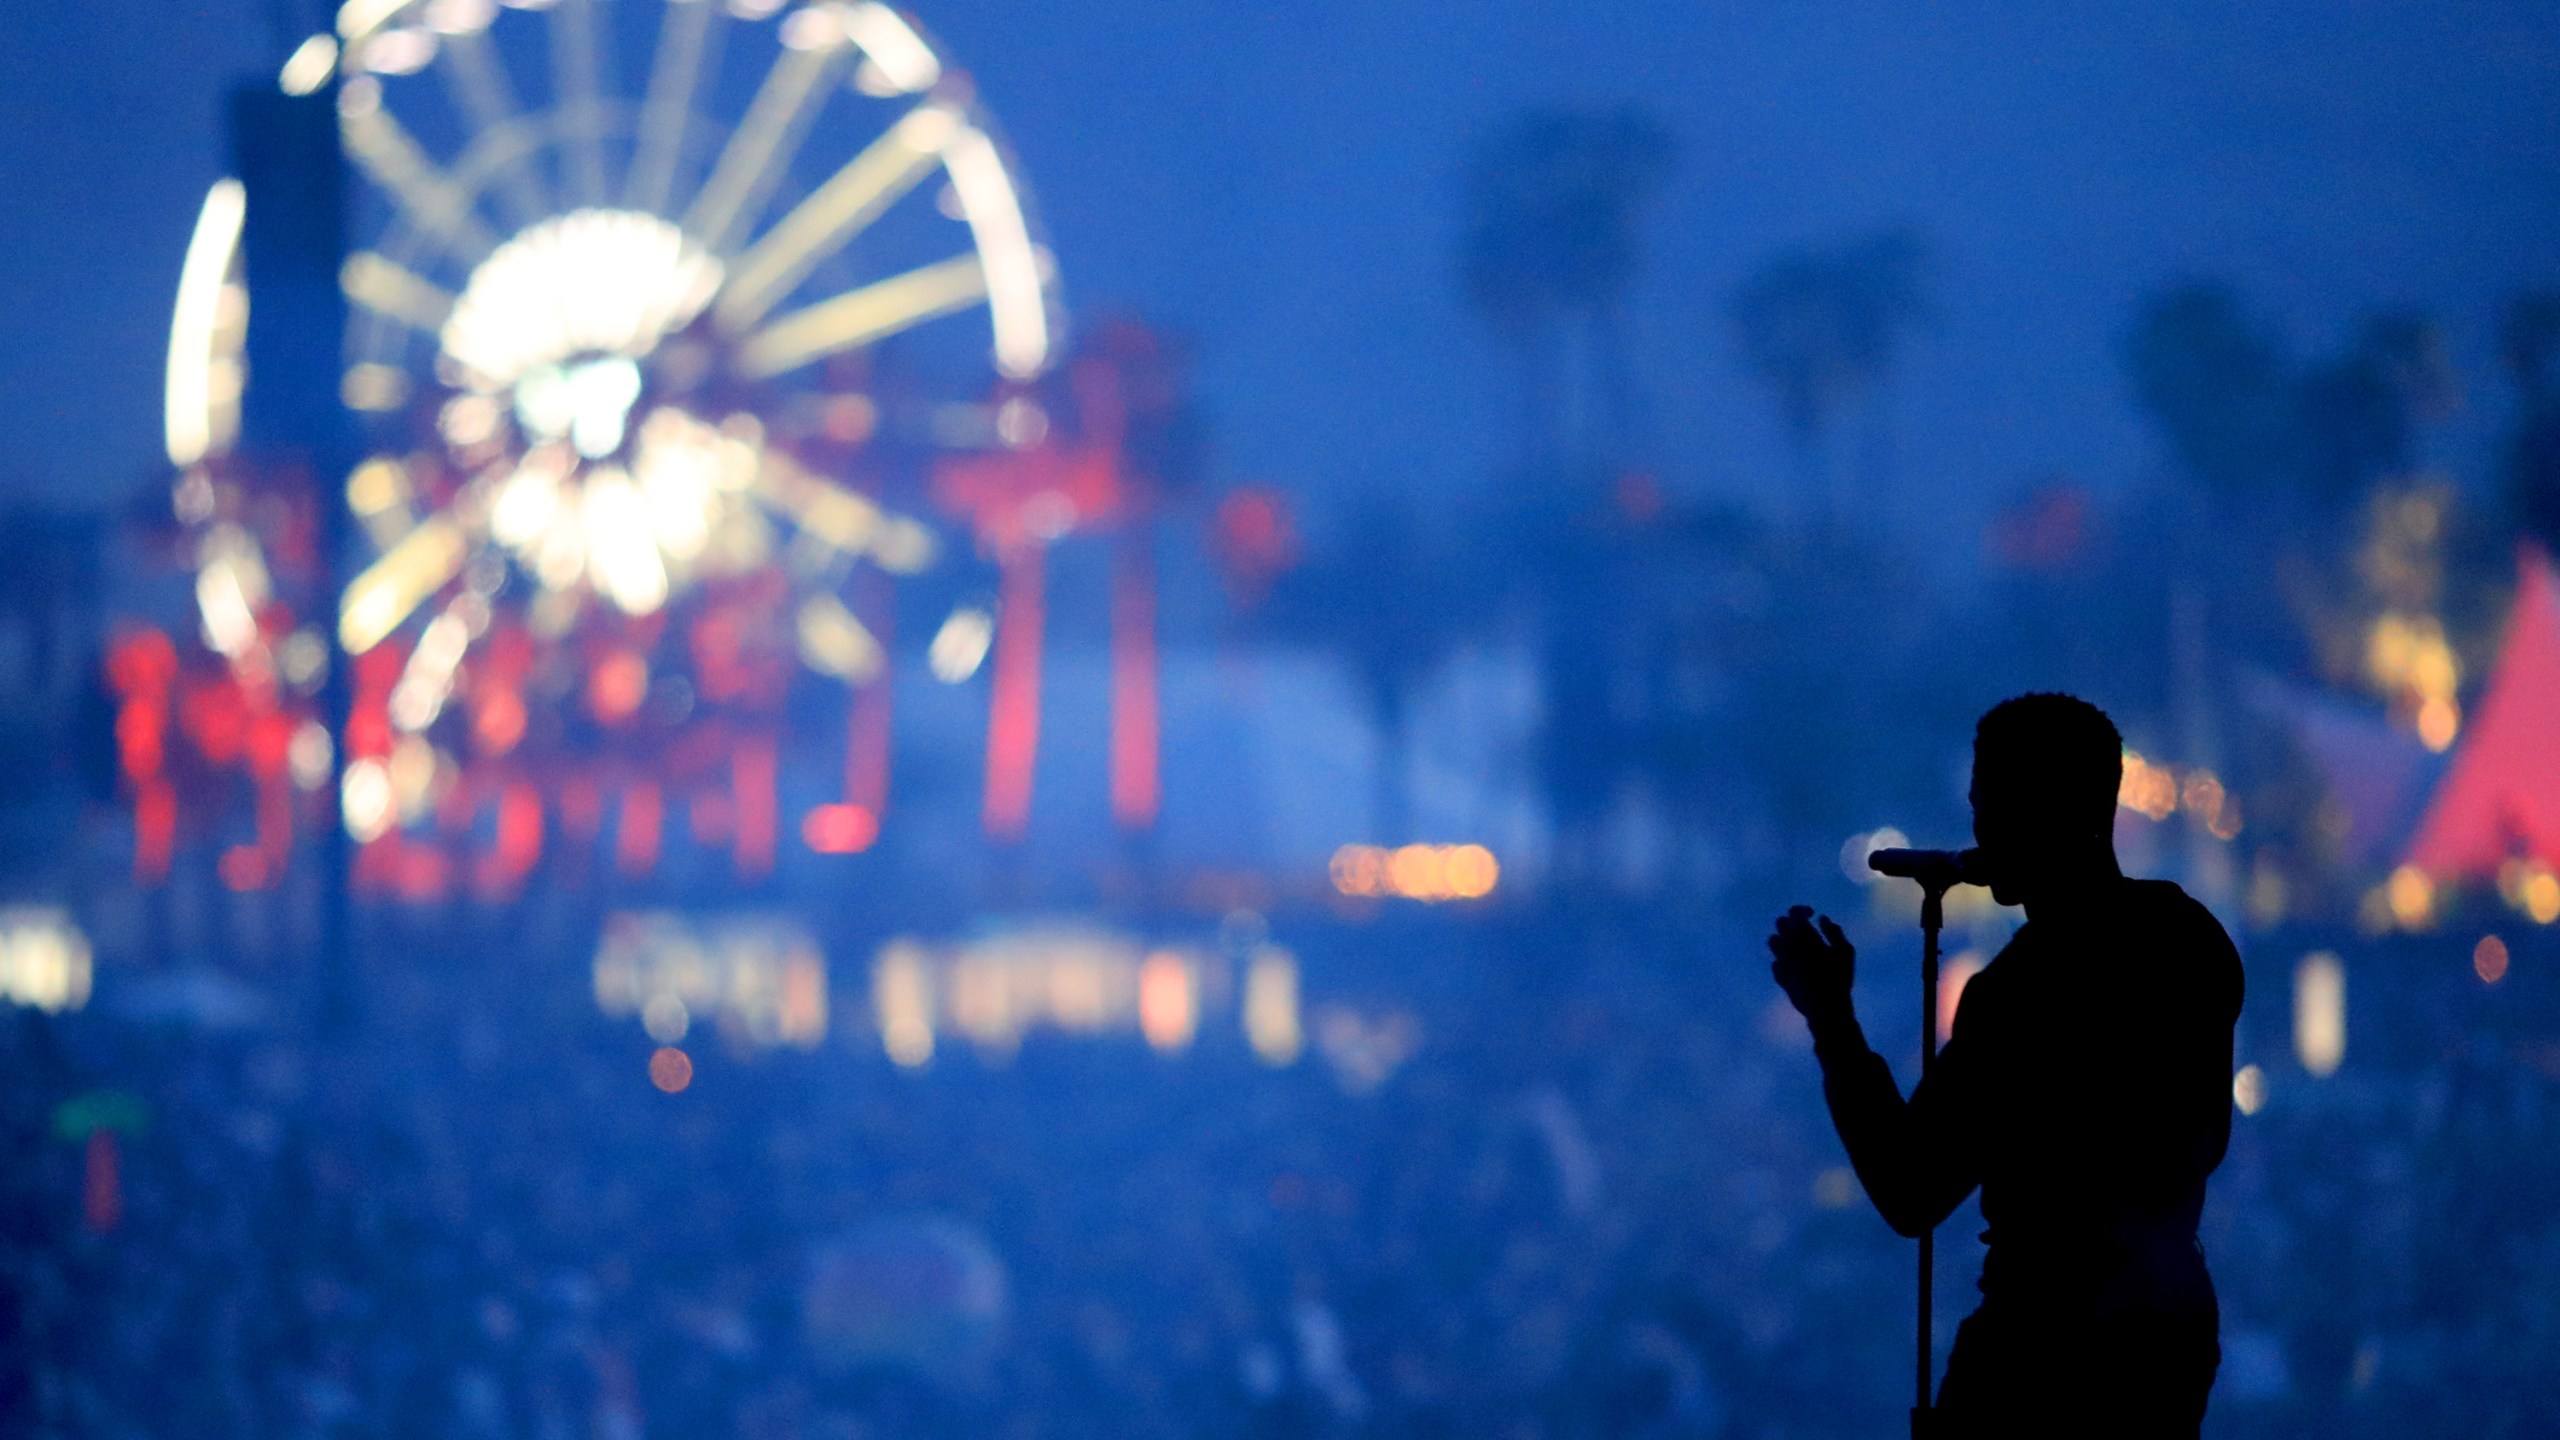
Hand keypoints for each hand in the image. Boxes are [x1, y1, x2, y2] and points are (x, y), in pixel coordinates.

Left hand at [1768, 906, 1855, 1029]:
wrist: (1825, 1008)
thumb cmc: (1839, 977)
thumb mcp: (1846, 951)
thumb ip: (1834, 931)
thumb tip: (1822, 919)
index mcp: (1803, 936)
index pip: (1794, 912)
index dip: (1802, 910)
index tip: (1811, 914)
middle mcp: (1788, 945)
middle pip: (1780, 923)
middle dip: (1792, 922)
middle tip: (1805, 929)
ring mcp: (1781, 961)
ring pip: (1773, 941)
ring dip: (1784, 938)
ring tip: (1798, 945)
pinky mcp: (1779, 976)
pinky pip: (1776, 961)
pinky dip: (1783, 959)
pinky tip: (1795, 964)